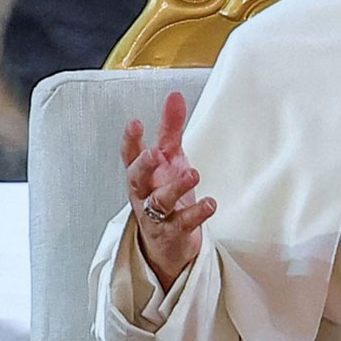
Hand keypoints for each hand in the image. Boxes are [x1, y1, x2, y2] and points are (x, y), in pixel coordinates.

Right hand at [121, 91, 215, 290]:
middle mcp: (145, 193)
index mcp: (142, 174)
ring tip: (193, 174)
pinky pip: (183, 223)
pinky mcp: (173, 233)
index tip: (134, 123)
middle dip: (143, 165)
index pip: (130, 155)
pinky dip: (197, 213)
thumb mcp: (169, 159)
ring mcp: (157, 215)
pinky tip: (210, 203)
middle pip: (136, 179)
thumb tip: (174, 95)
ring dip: (175, 187)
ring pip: (159, 201)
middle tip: (153, 152)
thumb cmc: (165, 194)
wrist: (168, 244)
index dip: (130, 140)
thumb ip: (170, 129)